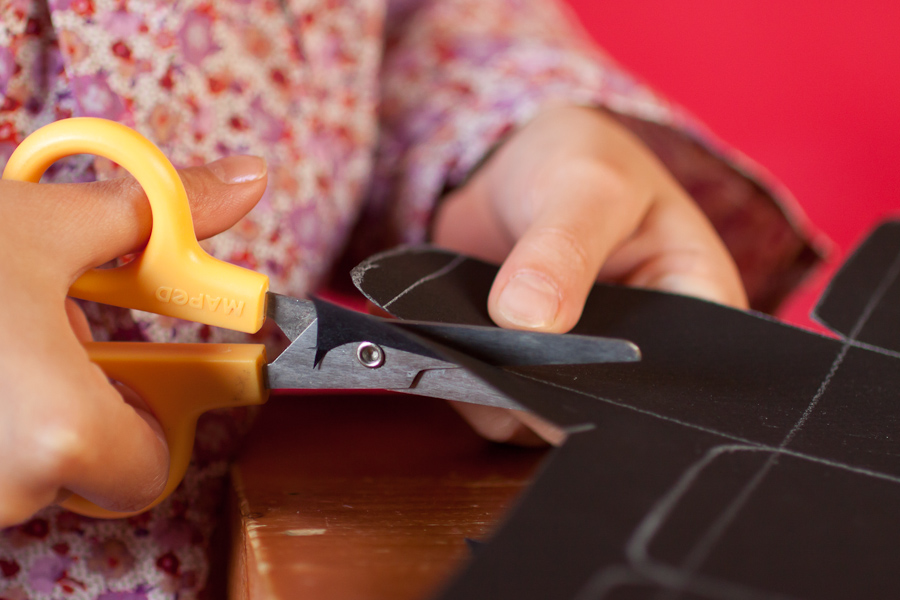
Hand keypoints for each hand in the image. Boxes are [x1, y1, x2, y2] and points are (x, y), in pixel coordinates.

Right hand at [0, 156, 266, 526]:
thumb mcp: (42, 225)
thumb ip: (156, 217)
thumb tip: (247, 182)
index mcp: (60, 435)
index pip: (148, 470)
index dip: (146, 417)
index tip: (128, 374)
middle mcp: (1, 492)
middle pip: (76, 471)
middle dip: (68, 410)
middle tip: (31, 344)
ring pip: (13, 473)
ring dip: (9, 416)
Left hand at [432, 105, 746, 444]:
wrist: (512, 164)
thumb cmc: (579, 159)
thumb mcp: (586, 186)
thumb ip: (564, 249)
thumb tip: (525, 320)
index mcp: (695, 308)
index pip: (685, 381)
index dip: (634, 392)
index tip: (572, 370)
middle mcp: (639, 354)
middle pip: (607, 407)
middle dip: (555, 391)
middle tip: (503, 355)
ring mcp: (577, 367)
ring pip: (543, 414)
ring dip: (500, 388)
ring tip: (463, 345)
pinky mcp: (523, 370)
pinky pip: (497, 402)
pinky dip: (468, 379)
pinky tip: (445, 345)